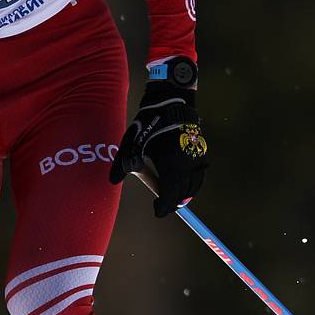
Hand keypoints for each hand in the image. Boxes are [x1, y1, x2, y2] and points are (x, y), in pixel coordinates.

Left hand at [110, 60, 208, 216]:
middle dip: (173, 202)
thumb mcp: (131, 144)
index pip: (170, 197)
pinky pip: (199, 175)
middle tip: (162, 204)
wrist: (171, 102)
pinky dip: (192, 182)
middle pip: (184, 194)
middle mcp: (188, 165)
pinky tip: (182, 181)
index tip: (157, 212)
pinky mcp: (202, 152)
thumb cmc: (149, 123)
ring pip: (194, 186)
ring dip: (184, 193)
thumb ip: (122, 164)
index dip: (164, 208)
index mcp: (171, 166)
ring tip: (172, 194)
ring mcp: (198, 159)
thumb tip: (112, 181)